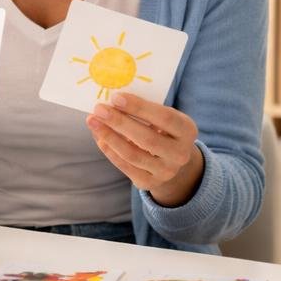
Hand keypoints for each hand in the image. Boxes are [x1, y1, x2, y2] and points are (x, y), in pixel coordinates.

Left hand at [86, 93, 203, 205]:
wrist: (172, 160)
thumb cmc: (163, 129)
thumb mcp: (163, 117)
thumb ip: (144, 109)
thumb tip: (112, 101)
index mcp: (187, 130)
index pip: (164, 118)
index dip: (139, 108)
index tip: (116, 97)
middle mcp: (180, 154)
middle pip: (147, 138)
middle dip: (119, 122)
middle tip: (99, 109)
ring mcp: (166, 171)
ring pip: (133, 154)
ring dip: (109, 136)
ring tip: (93, 122)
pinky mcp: (150, 183)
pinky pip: (126, 166)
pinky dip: (110, 151)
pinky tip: (99, 138)